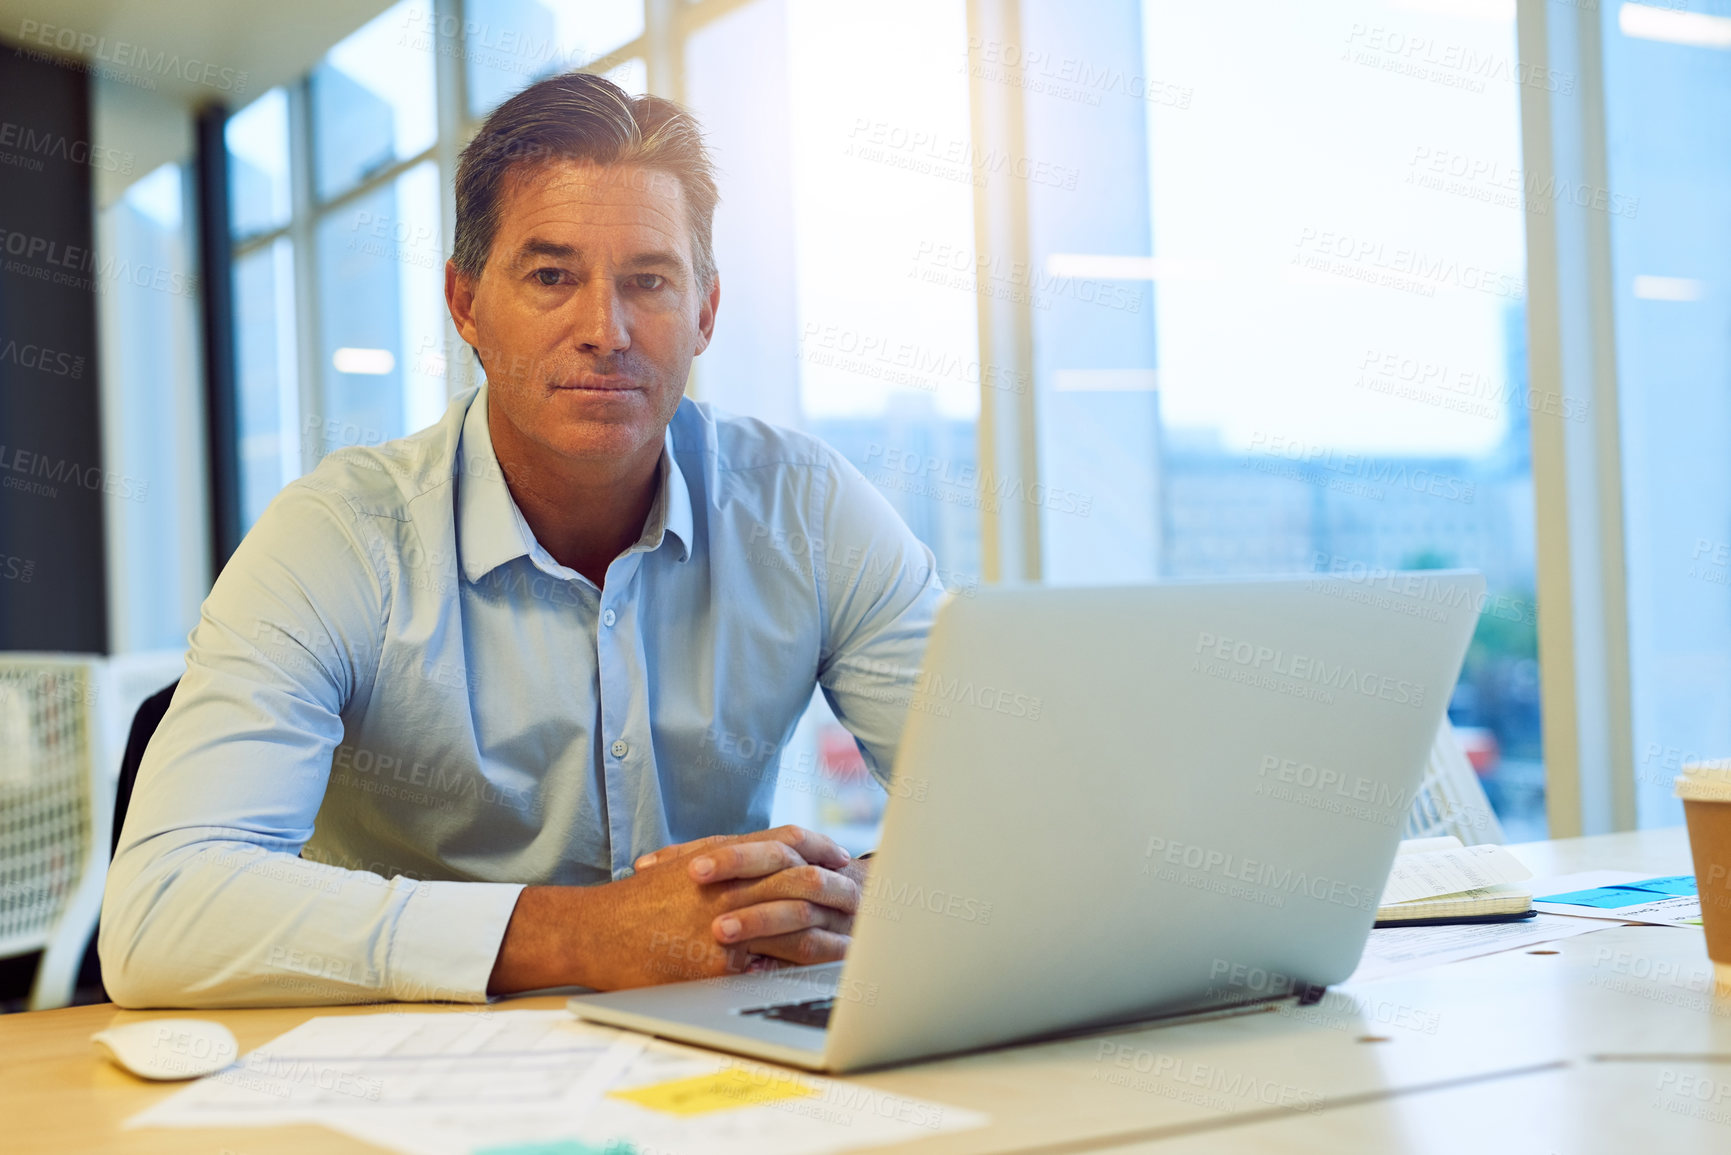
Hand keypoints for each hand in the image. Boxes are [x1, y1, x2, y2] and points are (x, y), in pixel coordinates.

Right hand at [488, 826, 862, 993]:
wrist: (592, 931)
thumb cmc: (637, 901)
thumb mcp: (684, 864)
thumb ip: (727, 859)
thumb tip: (767, 855)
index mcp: (722, 858)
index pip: (785, 840)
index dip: (820, 846)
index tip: (842, 856)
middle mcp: (727, 885)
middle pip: (798, 879)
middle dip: (835, 889)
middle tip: (862, 898)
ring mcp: (722, 924)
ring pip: (790, 925)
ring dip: (824, 932)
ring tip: (850, 940)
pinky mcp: (715, 964)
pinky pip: (765, 967)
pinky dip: (792, 969)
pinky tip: (815, 973)